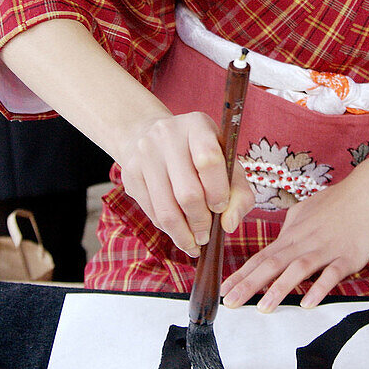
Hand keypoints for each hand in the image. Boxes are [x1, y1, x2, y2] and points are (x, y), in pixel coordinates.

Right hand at [118, 110, 253, 256]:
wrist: (150, 136)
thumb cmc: (198, 154)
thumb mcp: (226, 163)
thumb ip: (239, 193)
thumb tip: (229, 224)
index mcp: (197, 125)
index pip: (209, 160)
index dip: (218, 192)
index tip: (221, 208)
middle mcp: (167, 135)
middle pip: (187, 193)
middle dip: (201, 222)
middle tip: (206, 235)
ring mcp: (145, 154)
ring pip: (166, 209)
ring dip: (183, 234)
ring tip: (194, 242)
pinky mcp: (129, 174)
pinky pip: (151, 212)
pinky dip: (167, 229)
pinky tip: (178, 230)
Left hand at [220, 169, 368, 312]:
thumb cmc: (337, 201)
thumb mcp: (305, 211)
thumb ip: (290, 230)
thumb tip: (277, 243)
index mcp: (293, 234)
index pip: (261, 257)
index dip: (242, 274)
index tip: (224, 290)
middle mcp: (304, 242)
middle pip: (272, 264)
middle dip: (249, 284)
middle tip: (231, 303)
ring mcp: (326, 248)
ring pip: (298, 268)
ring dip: (279, 288)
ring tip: (264, 308)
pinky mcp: (348, 256)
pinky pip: (332, 273)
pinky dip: (319, 287)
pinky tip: (308, 302)